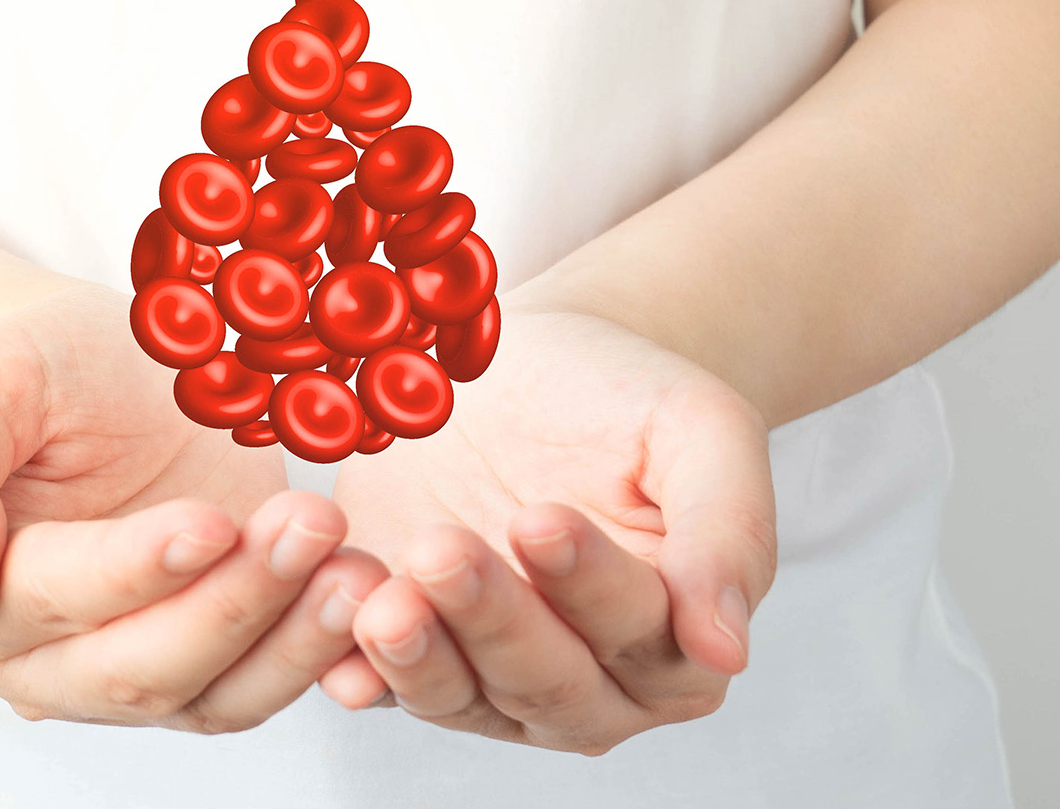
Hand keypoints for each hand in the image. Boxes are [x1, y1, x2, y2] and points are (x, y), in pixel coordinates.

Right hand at [0, 283, 387, 732]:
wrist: (104, 373)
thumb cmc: (38, 371)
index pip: (62, 597)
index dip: (137, 568)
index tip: (211, 522)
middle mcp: (48, 662)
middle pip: (144, 665)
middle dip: (235, 603)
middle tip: (312, 524)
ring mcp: (135, 672)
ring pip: (215, 693)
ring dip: (293, 639)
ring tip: (356, 568)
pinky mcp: (214, 661)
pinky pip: (267, 683)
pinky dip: (322, 653)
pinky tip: (370, 593)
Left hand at [322, 303, 776, 755]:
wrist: (534, 367)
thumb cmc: (631, 400)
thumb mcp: (703, 433)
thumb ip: (728, 534)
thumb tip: (725, 647)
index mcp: (678, 642)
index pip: (637, 631)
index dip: (588, 583)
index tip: (539, 520)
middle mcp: (588, 685)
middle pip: (543, 676)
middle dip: (491, 618)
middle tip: (443, 552)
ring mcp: (489, 676)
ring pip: (458, 692)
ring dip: (416, 654)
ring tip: (380, 597)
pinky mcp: (408, 649)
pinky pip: (379, 677)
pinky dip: (352, 663)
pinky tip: (331, 627)